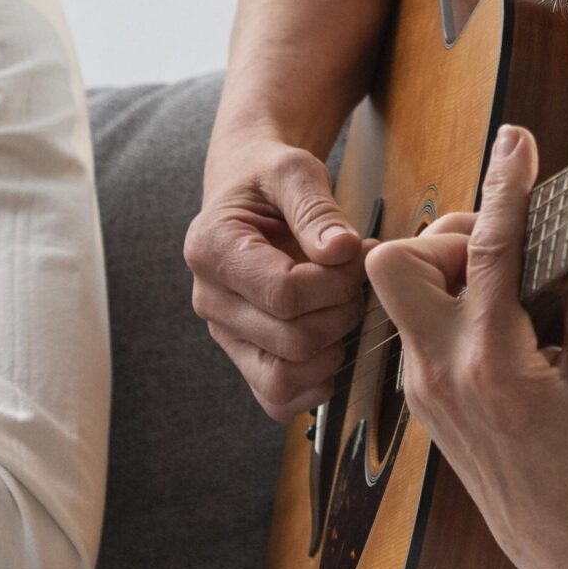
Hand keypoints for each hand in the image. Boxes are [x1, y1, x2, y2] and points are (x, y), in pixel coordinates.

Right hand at [184, 140, 366, 418]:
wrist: (249, 192)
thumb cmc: (270, 179)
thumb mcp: (293, 169)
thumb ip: (316, 208)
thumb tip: (342, 250)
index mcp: (211, 250)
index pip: (285, 293)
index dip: (336, 283)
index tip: (357, 255)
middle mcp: (209, 300)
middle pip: (291, 341)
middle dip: (342, 314)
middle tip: (358, 283)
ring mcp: (224, 334)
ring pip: (284, 379)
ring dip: (332, 351)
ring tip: (345, 309)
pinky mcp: (242, 356)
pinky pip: (277, 399)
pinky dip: (314, 384)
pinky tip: (334, 344)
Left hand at [365, 124, 567, 568]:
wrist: (554, 534)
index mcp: (491, 362)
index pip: (488, 251)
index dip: (505, 187)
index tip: (514, 141)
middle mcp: (440, 369)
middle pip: (394, 262)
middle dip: (441, 236)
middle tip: (497, 253)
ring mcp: (419, 382)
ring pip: (401, 292)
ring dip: (447, 272)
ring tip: (507, 294)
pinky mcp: (417, 392)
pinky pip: (415, 323)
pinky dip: (452, 307)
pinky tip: (500, 326)